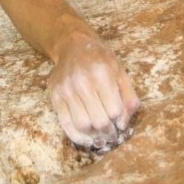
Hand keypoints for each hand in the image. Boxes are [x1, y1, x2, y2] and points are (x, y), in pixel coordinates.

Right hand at [47, 33, 140, 148]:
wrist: (72, 45)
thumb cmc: (101, 59)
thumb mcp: (121, 72)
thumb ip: (128, 97)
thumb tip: (123, 124)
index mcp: (102, 74)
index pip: (114, 111)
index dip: (120, 121)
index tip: (120, 122)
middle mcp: (82, 82)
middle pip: (99, 122)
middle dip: (108, 131)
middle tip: (111, 133)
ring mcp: (66, 90)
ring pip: (83, 126)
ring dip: (94, 135)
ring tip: (100, 134)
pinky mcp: (55, 97)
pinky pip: (66, 125)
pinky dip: (78, 137)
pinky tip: (87, 138)